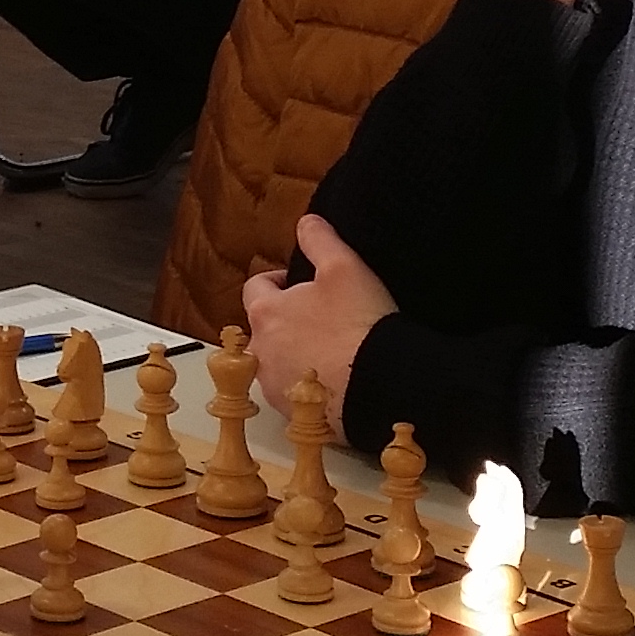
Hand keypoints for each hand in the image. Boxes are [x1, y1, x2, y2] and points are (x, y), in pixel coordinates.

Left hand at [241, 214, 402, 404]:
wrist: (378, 385)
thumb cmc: (358, 324)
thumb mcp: (344, 267)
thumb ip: (319, 239)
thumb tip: (305, 222)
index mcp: (264, 312)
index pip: (256, 287)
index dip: (277, 281)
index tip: (299, 283)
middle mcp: (258, 351)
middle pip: (263, 327)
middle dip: (285, 320)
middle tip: (319, 318)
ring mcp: (272, 385)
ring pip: (275, 362)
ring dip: (293, 354)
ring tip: (328, 351)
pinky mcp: (291, 414)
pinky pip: (292, 393)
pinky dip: (305, 385)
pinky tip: (333, 380)